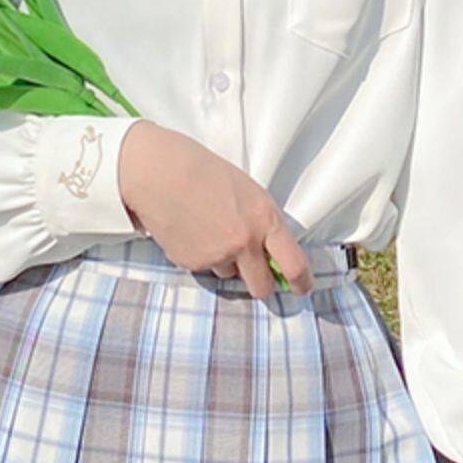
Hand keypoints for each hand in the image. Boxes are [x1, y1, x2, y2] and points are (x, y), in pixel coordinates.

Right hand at [117, 121, 313, 300]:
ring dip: (226, 263)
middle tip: (256, 275)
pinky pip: (205, 269)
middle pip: (262, 287)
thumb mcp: (249, 193)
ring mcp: (217, 256)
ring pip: (230, 276)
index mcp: (264, 220)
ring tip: (209, 230)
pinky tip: (192, 231)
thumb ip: (264, 224)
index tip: (302, 288)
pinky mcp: (192, 263)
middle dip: (260, 284)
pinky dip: (202, 256)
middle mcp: (244, 242)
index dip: (301, 282)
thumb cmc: (206, 174)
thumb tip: (271, 252)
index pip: (294, 264)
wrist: (161, 173)